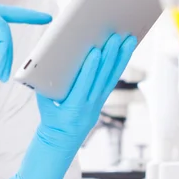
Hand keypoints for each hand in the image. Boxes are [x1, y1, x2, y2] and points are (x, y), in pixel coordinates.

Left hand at [2, 33, 136, 178]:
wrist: (52, 144)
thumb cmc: (54, 116)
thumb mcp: (65, 98)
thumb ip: (69, 79)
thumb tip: (63, 50)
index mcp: (94, 99)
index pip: (110, 76)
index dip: (120, 59)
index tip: (126, 40)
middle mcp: (95, 102)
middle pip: (109, 74)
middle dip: (117, 54)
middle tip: (123, 33)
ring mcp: (87, 104)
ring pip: (102, 78)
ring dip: (109, 58)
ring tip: (114, 39)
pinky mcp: (76, 106)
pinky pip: (85, 84)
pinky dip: (90, 69)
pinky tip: (94, 54)